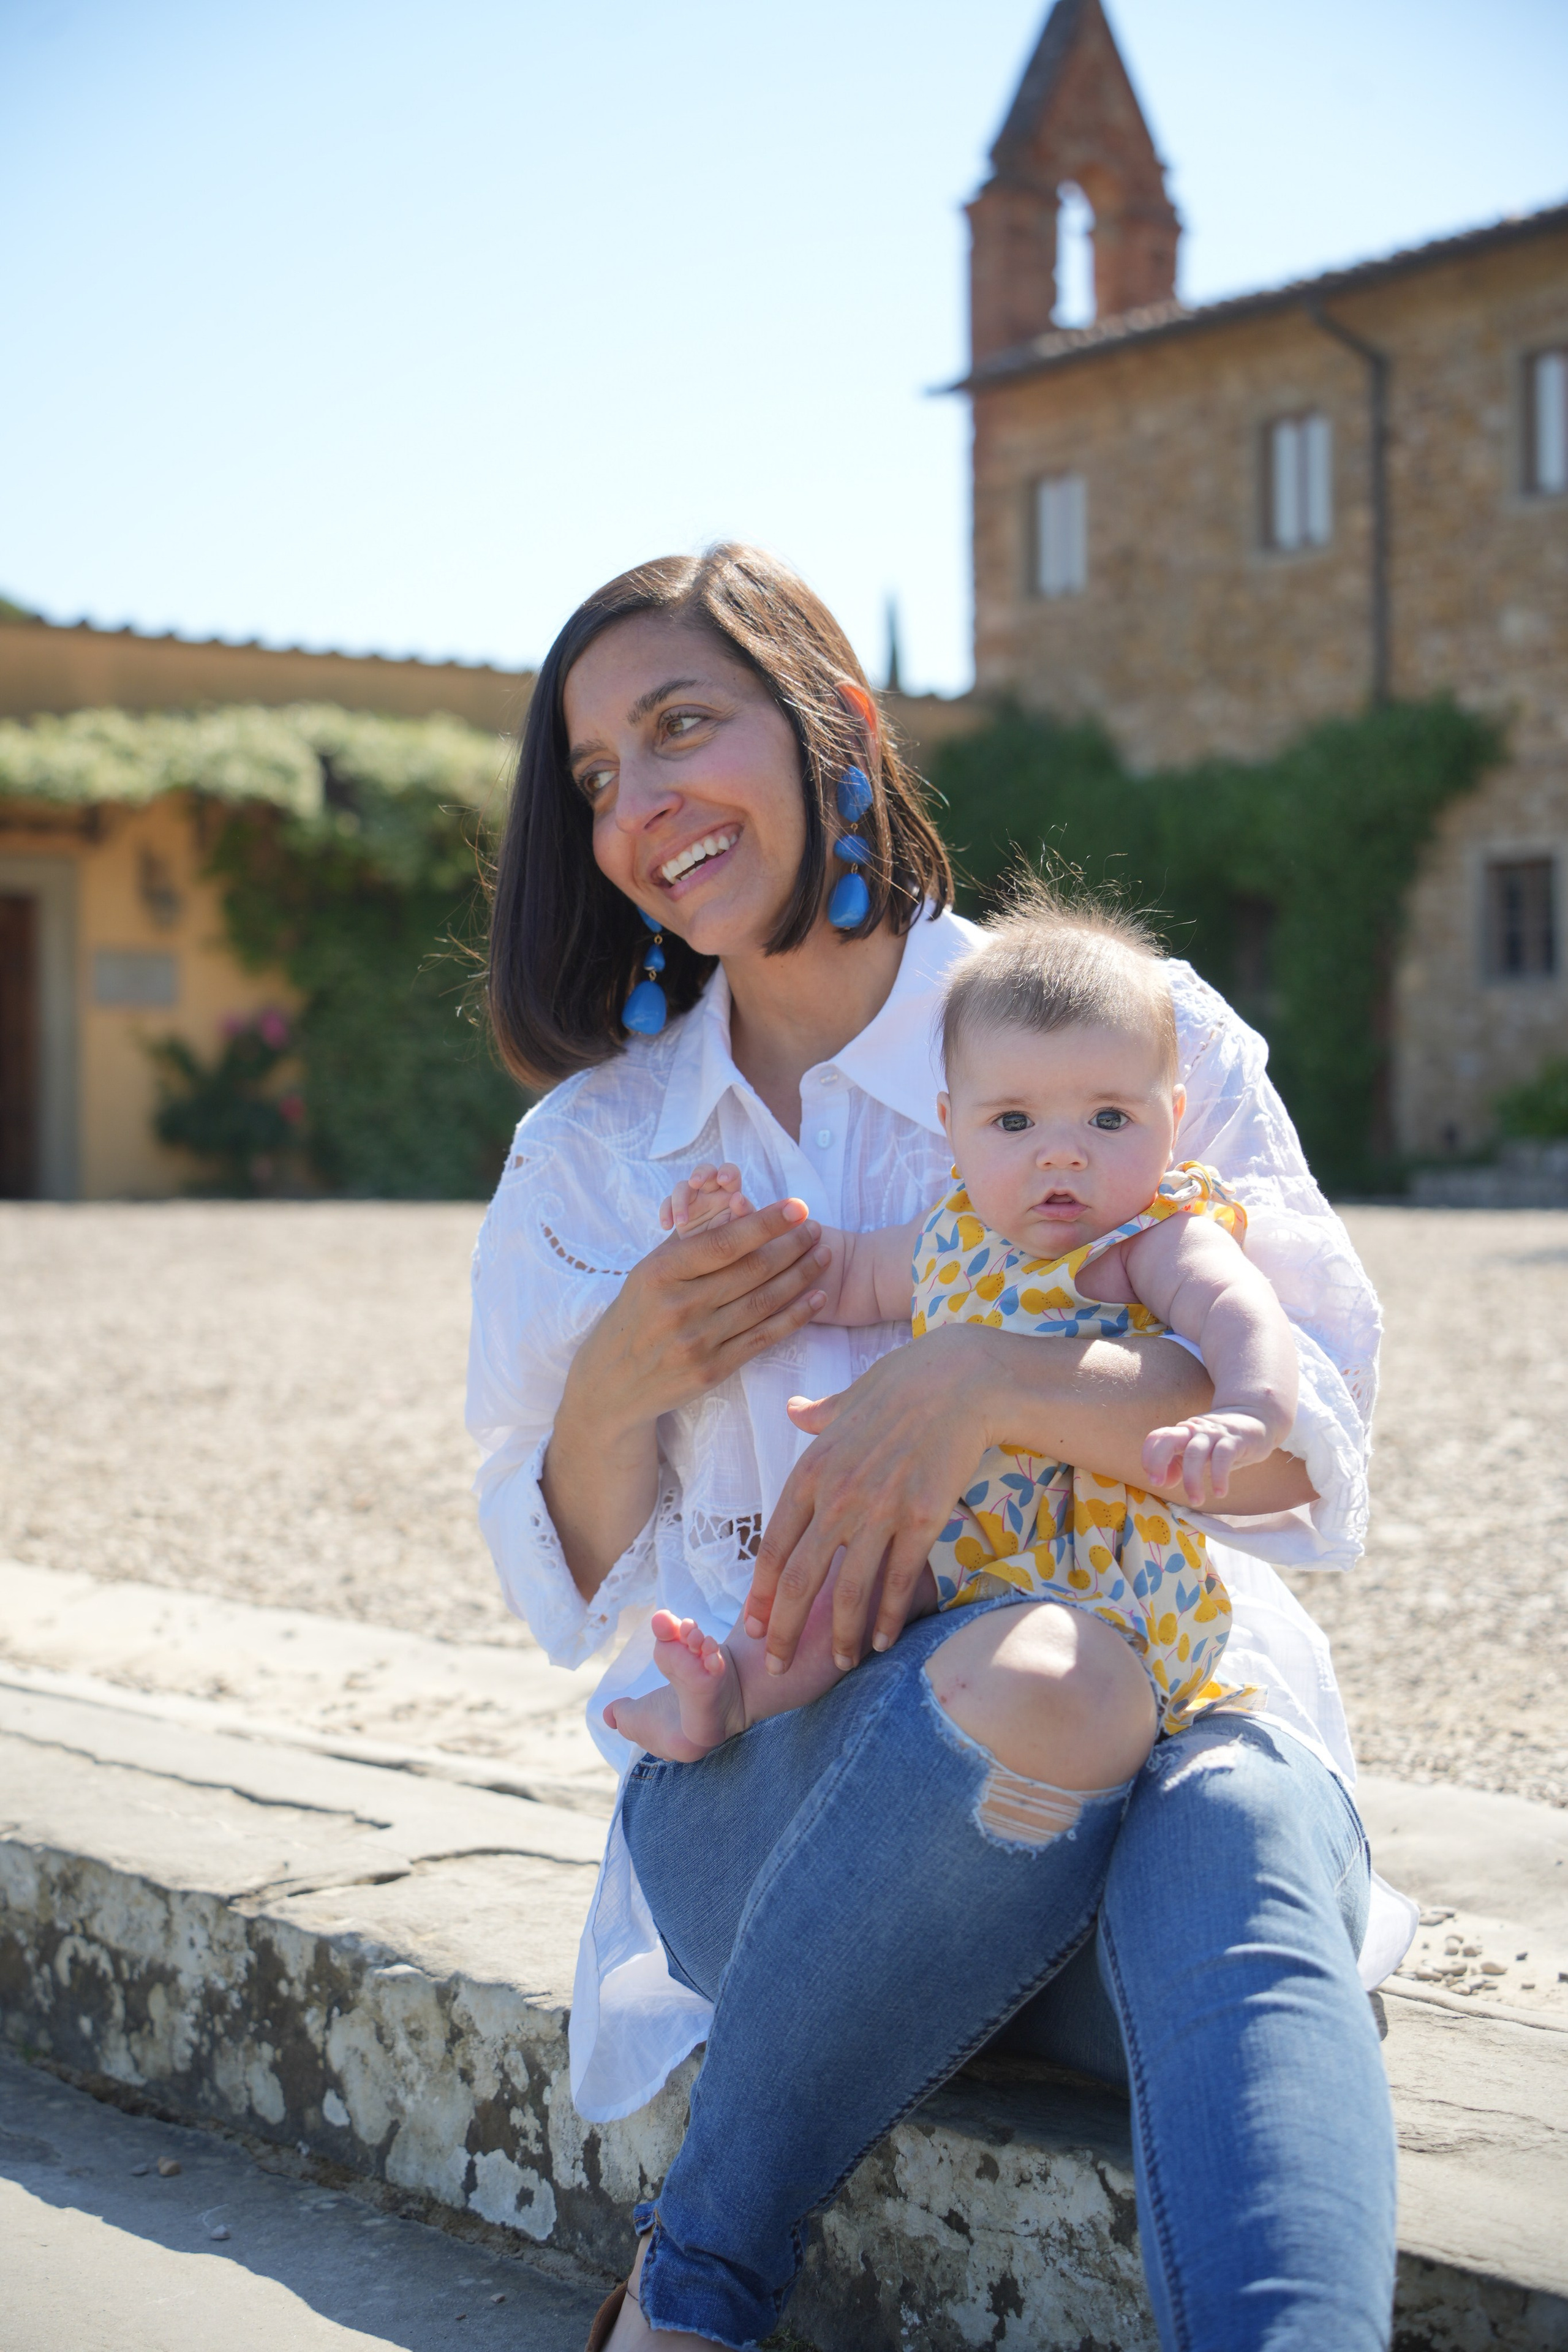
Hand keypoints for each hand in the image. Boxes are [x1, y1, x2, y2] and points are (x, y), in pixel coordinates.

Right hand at [562, 1195, 829, 1446]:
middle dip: (792, 1246)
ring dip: (801, 1276)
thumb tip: (731, 1205)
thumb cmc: (634, 1318)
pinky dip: (795, 1316)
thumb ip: (687, 1242)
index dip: (766, 1223)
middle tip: (817, 1228)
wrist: (611, 1385)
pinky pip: (764, 1337)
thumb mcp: (646, 1274)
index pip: (724, 1243)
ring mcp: (697, 1342)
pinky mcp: (712, 1371)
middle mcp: (679, 1307)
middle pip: (751, 1270)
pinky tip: (816, 1297)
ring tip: (823, 1256)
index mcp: (659, 1273)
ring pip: (763, 1302)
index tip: (797, 1207)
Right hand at [659, 1161, 754, 1236]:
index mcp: (730, 1191)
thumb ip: (744, 1212)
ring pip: (682, 1187)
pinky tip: (667, 1226)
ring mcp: (693, 1198)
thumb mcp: (743, 1227)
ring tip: (682, 1222)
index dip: (727, 1172)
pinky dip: (666, 1212)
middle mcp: (711, 1191)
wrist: (716, 1256)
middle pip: (704, 1170)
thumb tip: (737, 1198)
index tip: (724, 1180)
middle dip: (700, 1173)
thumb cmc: (734, 1237)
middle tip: (695, 1182)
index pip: (730, 1172)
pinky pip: (667, 1204)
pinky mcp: (678, 1209)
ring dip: (680, 1202)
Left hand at [743, 1324, 996, 1674]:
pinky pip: (898, 1580)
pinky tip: (881, 1641)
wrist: (960, 1379)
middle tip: (776, 1666)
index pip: (773, 1546)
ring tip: (837, 1664)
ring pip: (848, 1590)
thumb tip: (792, 1408)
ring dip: (839, 1635)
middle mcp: (837, 1497)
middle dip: (783, 1631)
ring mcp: (880, 1510)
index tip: (752, 1624)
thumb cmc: (902, 1383)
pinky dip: (887, 1616)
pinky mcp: (922, 1519)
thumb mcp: (846, 1398)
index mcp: (811, 1470)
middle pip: (799, 1579)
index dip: (760, 1593)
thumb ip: (816, 1415)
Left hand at [1142, 1410, 1275, 1504]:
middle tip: (1158, 1485)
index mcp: (1183, 1432)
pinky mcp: (1235, 1439)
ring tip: (1196, 1501)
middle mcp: (1195, 1430)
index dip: (1149, 1457)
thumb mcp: (1199, 1451)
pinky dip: (1219, 1477)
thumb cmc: (1223, 1440)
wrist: (1257, 1416)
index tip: (1155, 1479)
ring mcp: (1215, 1433)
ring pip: (1195, 1453)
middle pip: (1169, 1439)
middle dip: (1158, 1461)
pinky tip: (1219, 1492)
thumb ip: (1180, 1464)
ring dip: (1191, 1480)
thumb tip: (1164, 1481)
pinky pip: (1223, 1457)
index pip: (1157, 1437)